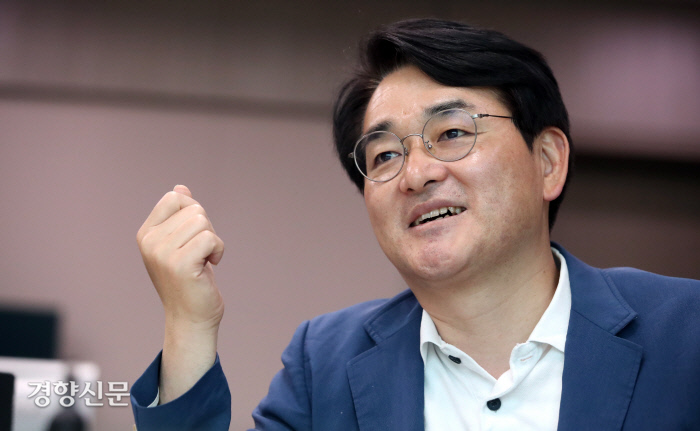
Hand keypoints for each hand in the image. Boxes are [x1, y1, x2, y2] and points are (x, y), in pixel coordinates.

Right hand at [136, 185, 224, 402]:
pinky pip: (210, 238)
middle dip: (206, 228)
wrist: (191, 318)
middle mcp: (149, 242)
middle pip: (193, 209)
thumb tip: (180, 187)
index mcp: (146, 234)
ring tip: (204, 261)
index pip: (174, 197)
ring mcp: (162, 253)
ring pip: (203, 221)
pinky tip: (210, 266)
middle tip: (201, 253)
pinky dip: (218, 250)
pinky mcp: (180, 264)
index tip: (194, 235)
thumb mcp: (181, 243)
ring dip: (213, 241)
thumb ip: (179, 216)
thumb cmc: (190, 280)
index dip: (193, 210)